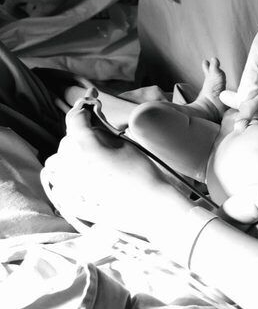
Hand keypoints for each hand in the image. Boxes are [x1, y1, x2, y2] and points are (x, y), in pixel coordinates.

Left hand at [41, 94, 181, 235]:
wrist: (148, 207)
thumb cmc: (141, 173)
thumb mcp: (125, 144)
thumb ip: (103, 131)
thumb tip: (93, 122)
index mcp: (84, 145)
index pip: (75, 118)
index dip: (83, 106)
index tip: (90, 100)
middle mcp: (69, 163)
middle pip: (67, 140)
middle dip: (81, 135)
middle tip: (102, 139)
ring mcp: (66, 184)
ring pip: (58, 161)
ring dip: (70, 156)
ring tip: (90, 160)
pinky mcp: (67, 201)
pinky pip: (59, 183)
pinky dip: (68, 177)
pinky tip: (86, 179)